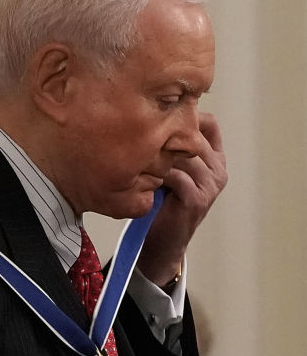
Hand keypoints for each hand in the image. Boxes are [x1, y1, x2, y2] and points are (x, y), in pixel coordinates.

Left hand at [138, 112, 226, 284]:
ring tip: (138, 162)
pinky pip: (175, 175)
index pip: (209, 123)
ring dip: (157, 156)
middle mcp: (217, 169)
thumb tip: (151, 114)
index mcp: (215, 158)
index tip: (157, 120)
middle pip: (192, 137)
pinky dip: (155, 175)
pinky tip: (142, 178)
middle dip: (164, 137)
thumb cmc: (160, 200)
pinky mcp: (197, 198)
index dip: (185, 118)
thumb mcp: (168, 168)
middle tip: (138, 141)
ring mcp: (211, 184)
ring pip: (183, 155)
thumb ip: (171, 146)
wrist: (161, 240)